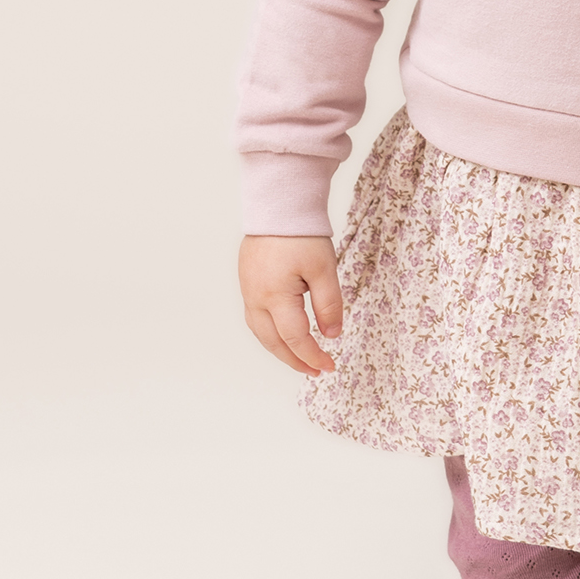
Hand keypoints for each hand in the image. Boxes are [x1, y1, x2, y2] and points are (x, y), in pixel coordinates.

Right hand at [239, 235, 341, 374]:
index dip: (313, 356)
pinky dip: (271, 334)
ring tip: (301, 359)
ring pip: (261, 333)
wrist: (277, 207)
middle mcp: (255, 298)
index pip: (295, 339)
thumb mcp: (324, 270)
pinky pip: (255, 318)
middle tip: (316, 371)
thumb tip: (332, 335)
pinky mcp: (247, 283)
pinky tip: (284, 335)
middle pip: (273, 342)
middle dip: (295, 360)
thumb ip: (329, 305)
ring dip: (280, 350)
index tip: (330, 366)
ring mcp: (248, 291)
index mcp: (275, 297)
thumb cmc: (301, 235)